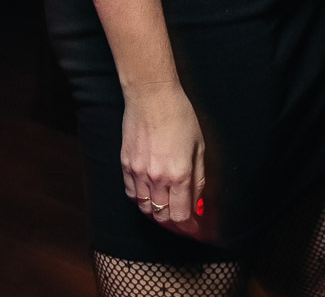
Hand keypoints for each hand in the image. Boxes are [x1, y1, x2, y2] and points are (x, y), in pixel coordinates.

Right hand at [121, 82, 210, 239]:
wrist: (151, 97)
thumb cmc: (180, 117)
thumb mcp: (199, 147)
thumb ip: (198, 178)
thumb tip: (198, 201)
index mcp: (179, 174)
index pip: (182, 215)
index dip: (189, 226)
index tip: (194, 227)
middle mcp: (157, 178)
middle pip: (162, 216)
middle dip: (174, 222)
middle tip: (181, 218)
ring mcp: (138, 173)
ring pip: (145, 208)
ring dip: (156, 212)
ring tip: (166, 206)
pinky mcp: (125, 165)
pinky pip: (131, 194)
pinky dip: (141, 200)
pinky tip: (149, 194)